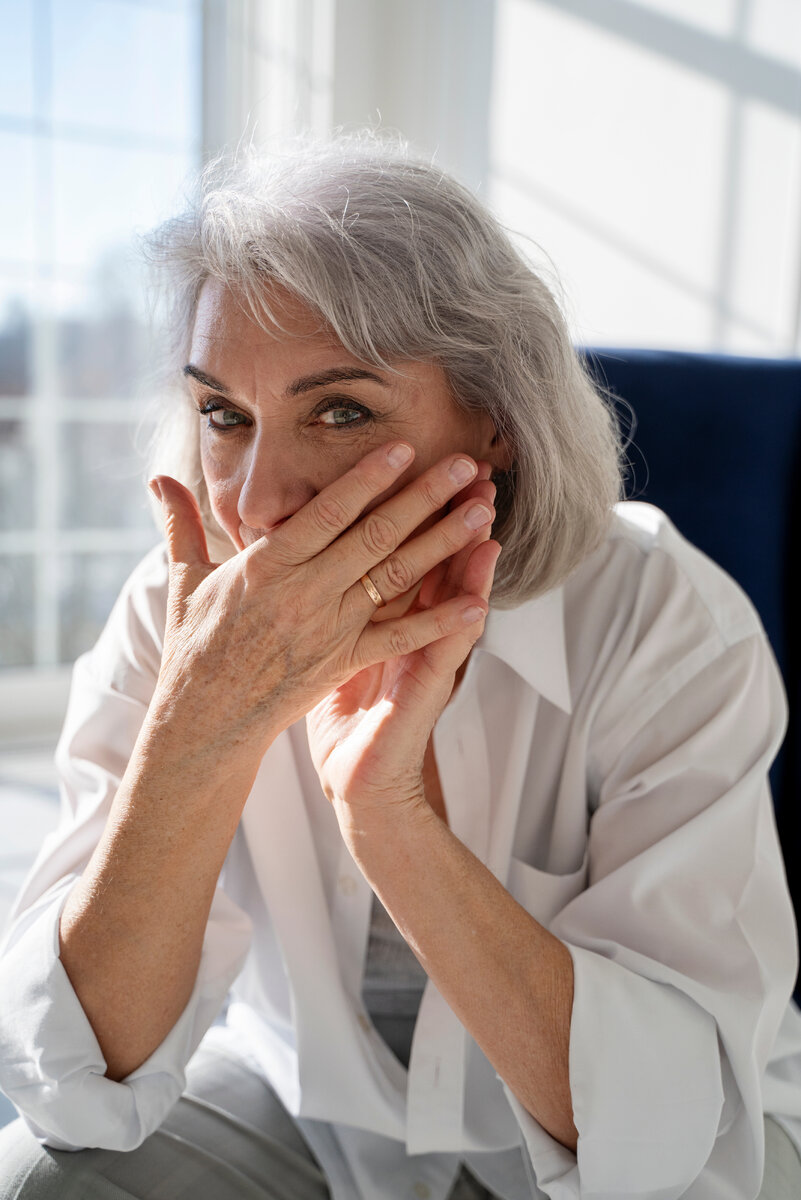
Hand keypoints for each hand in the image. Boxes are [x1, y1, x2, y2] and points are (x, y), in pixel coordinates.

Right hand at [146, 443, 495, 763]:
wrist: (205, 721)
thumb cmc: (195, 647)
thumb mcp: (184, 580)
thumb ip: (180, 524)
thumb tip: (157, 478)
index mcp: (267, 565)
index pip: (325, 512)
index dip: (367, 478)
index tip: (403, 448)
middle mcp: (304, 592)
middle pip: (374, 535)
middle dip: (424, 497)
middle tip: (465, 465)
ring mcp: (329, 628)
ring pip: (395, 578)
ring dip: (443, 543)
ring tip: (482, 512)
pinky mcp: (344, 662)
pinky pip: (399, 639)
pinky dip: (438, 621)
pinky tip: (477, 602)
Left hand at [306, 467, 499, 832]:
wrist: (357, 780)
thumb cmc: (339, 713)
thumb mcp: (324, 648)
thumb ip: (319, 600)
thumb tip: (294, 555)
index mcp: (378, 612)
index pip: (398, 550)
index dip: (409, 511)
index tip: (418, 464)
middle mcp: (407, 627)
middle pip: (430, 561)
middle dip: (448, 516)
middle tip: (469, 470)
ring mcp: (421, 657)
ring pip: (448, 598)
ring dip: (467, 557)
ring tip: (485, 515)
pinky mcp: (422, 691)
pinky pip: (444, 654)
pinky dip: (461, 624)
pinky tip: (480, 598)